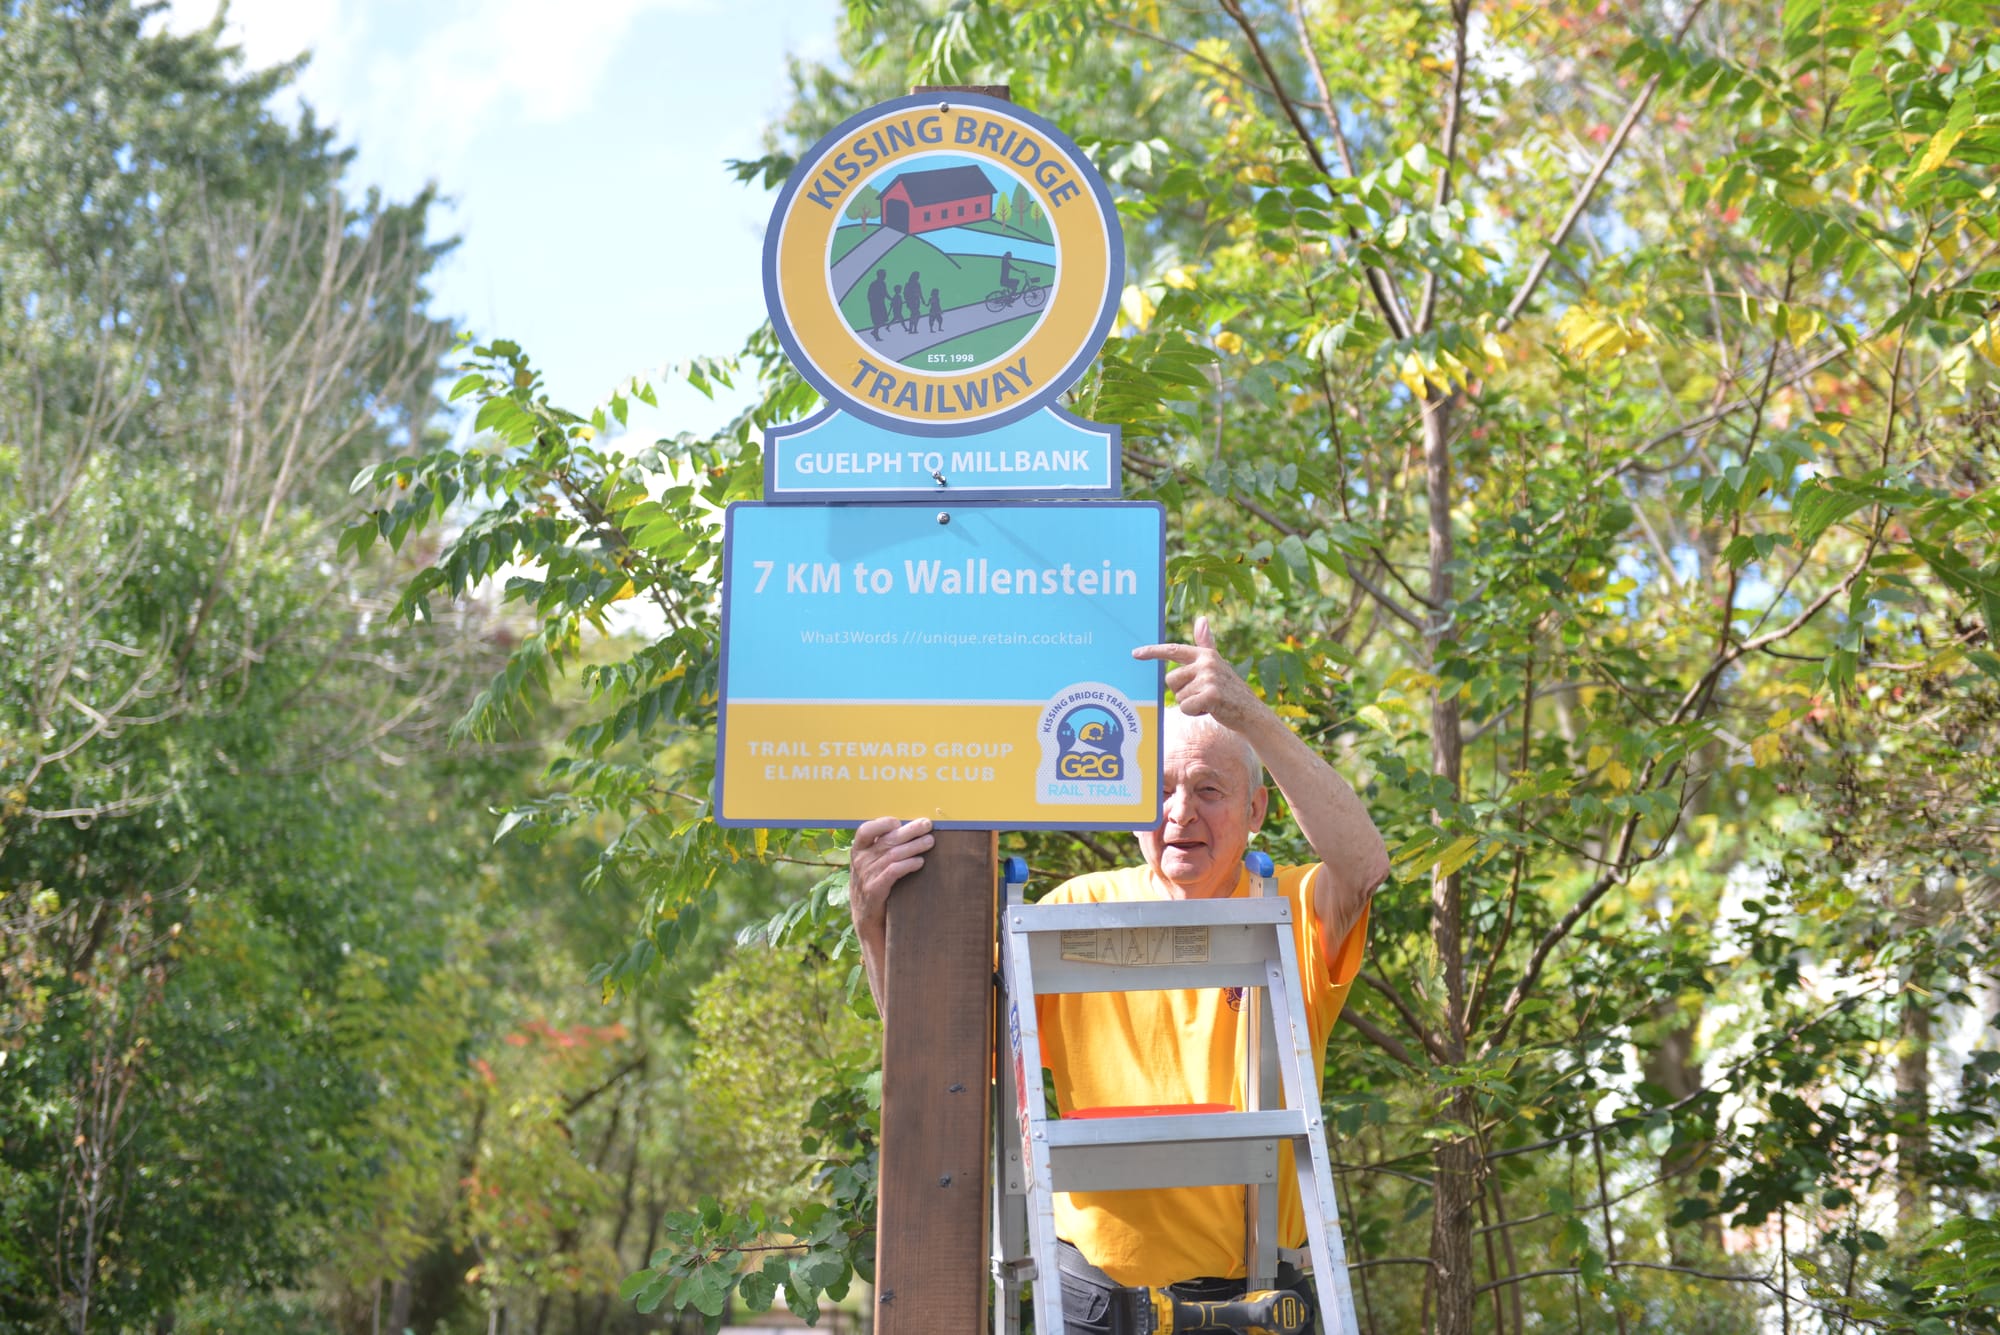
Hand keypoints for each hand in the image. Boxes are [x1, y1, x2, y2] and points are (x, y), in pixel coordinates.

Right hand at [847, 816, 933, 933]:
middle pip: (887, 840)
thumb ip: (883, 848)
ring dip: (914, 846)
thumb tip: (910, 828)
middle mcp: (859, 861)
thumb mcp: (872, 865)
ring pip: (892, 855)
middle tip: (927, 825)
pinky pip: (893, 872)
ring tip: (930, 842)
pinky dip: (907, 865)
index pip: (865, 830)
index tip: (900, 822)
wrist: (867, 920)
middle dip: (909, 831)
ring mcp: (866, 876)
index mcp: (857, 851)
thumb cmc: (875, 885)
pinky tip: (920, 862)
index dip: (883, 823)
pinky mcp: (874, 890)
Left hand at [1131, 616, 1261, 731]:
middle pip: (1170, 679)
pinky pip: (1185, 707)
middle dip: (1181, 692)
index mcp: (1205, 654)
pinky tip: (1209, 710)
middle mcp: (1207, 662)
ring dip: (1189, 704)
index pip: (1173, 650)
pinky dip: (1194, 713)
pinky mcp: (1211, 695)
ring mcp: (1209, 678)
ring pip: (1178, 696)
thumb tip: (1201, 618)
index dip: (1153, 651)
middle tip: (1201, 695)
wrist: (1251, 712)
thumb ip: (1206, 643)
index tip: (1135, 653)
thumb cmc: (1230, 689)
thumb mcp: (1217, 664)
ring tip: (1208, 702)